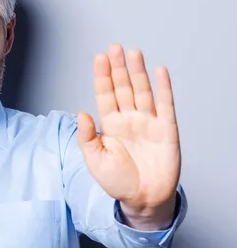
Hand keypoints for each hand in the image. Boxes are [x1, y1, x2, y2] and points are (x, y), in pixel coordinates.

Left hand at [77, 44, 179, 229]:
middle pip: (123, 87)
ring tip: (133, 53)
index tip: (99, 57)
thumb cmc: (117, 181)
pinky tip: (159, 72)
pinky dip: (163, 88)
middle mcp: (128, 120)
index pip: (105, 94)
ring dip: (138, 72)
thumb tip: (81, 114)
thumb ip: (87, 137)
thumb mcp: (94, 160)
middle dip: (118, 68)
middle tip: (114, 47)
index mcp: (110, 125)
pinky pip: (165, 105)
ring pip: (142, 91)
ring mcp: (148, 123)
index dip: (102, 76)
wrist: (142, 200)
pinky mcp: (166, 130)